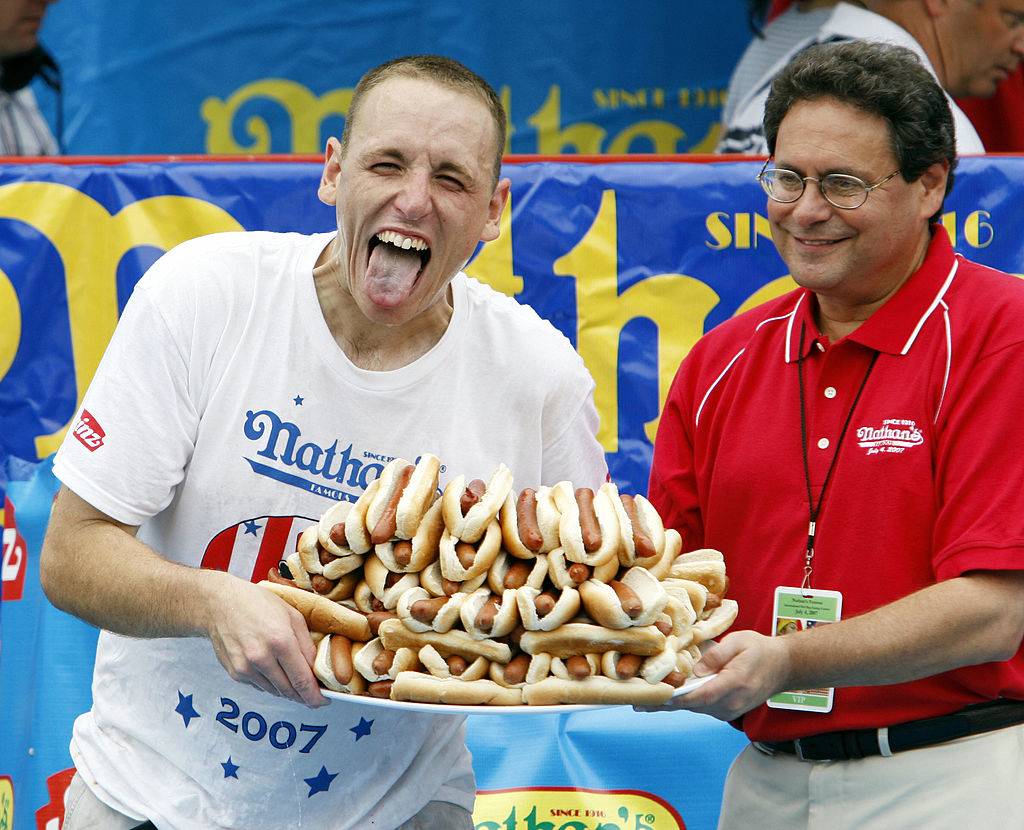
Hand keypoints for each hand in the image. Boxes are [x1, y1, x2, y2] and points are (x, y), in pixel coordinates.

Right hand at [201, 571, 326, 707]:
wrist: (220, 604)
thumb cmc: (259, 604)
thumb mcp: (292, 616)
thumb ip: (306, 644)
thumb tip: (315, 669)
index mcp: (281, 641)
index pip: (302, 680)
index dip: (315, 696)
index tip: (323, 701)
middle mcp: (261, 658)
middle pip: (289, 691)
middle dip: (303, 696)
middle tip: (313, 694)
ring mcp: (245, 668)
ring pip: (274, 691)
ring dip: (287, 689)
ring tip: (293, 678)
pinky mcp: (235, 673)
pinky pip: (259, 685)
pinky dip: (270, 682)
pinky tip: (272, 668)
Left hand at [635, 630, 788, 719]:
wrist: (783, 667)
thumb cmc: (760, 650)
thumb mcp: (739, 642)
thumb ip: (717, 655)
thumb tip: (695, 670)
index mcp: (735, 684)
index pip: (700, 695)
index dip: (674, 698)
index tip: (651, 698)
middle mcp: (730, 703)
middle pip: (691, 705)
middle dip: (662, 703)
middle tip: (634, 701)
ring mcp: (728, 710)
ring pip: (693, 707)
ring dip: (669, 704)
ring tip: (641, 699)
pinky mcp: (725, 710)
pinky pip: (699, 706)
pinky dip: (681, 702)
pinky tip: (661, 696)